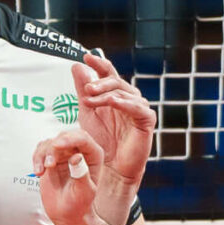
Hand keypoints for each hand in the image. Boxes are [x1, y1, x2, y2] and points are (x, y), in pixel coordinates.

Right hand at [32, 130, 113, 224]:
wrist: (67, 213)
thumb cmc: (79, 204)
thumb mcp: (84, 192)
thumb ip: (81, 174)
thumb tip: (76, 157)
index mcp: (93, 155)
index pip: (82, 138)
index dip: (70, 138)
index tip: (57, 145)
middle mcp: (79, 150)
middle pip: (65, 135)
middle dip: (54, 146)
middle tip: (49, 163)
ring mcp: (64, 153)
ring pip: (50, 142)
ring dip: (43, 155)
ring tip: (43, 171)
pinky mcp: (51, 158)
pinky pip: (41, 149)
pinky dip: (36, 158)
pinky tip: (38, 172)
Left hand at [72, 53, 153, 197]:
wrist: (110, 168)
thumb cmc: (100, 141)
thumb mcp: (87, 112)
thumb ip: (83, 90)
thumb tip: (76, 65)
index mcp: (116, 94)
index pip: (109, 73)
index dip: (100, 63)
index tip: (86, 56)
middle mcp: (129, 99)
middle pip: (117, 82)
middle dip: (101, 82)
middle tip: (86, 88)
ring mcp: (139, 109)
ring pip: (125, 93)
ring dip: (107, 94)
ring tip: (91, 99)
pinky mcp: (147, 121)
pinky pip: (138, 108)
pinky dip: (125, 103)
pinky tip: (113, 102)